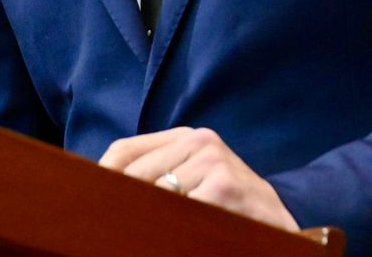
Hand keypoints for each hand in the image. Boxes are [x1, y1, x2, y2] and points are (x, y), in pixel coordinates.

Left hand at [99, 126, 299, 231]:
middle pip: (135, 172)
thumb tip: (102, 186)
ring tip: (145, 231)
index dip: (102, 175)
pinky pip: (181, 211)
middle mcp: (198, 140)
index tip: (90, 199)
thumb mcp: (192, 179)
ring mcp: (213, 161)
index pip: (125, 150)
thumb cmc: (228, 204)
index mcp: (185, 136)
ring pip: (156, 193)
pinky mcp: (224, 186)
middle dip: (123, 201)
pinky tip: (178, 235)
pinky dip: (173, 228)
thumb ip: (156, 175)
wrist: (281, 221)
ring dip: (147, 218)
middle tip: (112, 222)